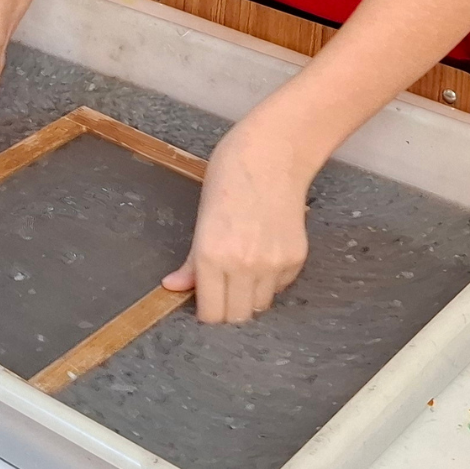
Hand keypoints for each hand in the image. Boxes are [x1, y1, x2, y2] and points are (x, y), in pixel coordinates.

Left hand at [162, 118, 310, 323]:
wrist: (274, 152)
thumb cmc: (230, 174)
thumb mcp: (202, 215)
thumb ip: (192, 260)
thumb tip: (173, 286)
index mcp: (212, 256)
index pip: (211, 314)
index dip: (207, 309)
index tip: (208, 298)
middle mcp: (243, 266)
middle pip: (237, 317)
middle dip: (229, 307)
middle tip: (226, 286)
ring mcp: (273, 263)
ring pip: (260, 305)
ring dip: (252, 294)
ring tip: (247, 266)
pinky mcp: (296, 257)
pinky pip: (280, 285)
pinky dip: (273, 278)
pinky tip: (267, 250)